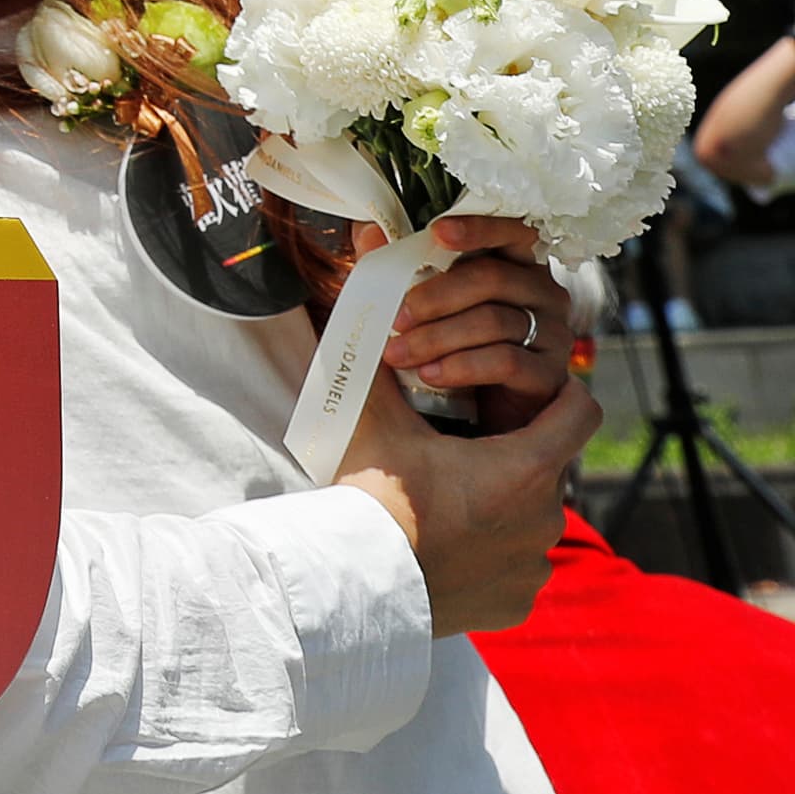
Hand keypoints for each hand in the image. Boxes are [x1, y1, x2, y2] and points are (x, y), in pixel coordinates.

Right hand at [331, 371, 593, 634]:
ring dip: (501, 510)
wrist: (357, 581)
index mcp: (526, 468)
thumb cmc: (374, 497)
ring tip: (447, 509)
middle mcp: (547, 518)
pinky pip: (515, 569)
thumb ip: (388, 377)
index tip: (545, 390)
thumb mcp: (380, 425)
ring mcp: (534, 566)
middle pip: (547, 470)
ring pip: (530, 522)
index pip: (582, 414)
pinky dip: (490, 558)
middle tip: (461, 455)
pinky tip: (447, 553)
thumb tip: (375, 335)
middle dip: (512, 458)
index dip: (567, 394)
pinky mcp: (518, 603)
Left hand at [373, 216, 574, 430]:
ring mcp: (553, 333)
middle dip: (434, 297)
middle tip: (394, 318)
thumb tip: (368, 230)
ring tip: (397, 353)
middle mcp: (542, 293)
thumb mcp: (429, 304)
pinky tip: (430, 374)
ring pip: (492, 321)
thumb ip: (402, 265)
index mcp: (517, 265)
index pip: (511, 231)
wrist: (485, 412)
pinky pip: (505, 361)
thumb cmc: (457, 345)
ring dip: (436, 337)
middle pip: (491, 277)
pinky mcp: (549, 374)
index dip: (478, 228)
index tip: (437, 232)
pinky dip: (460, 366)